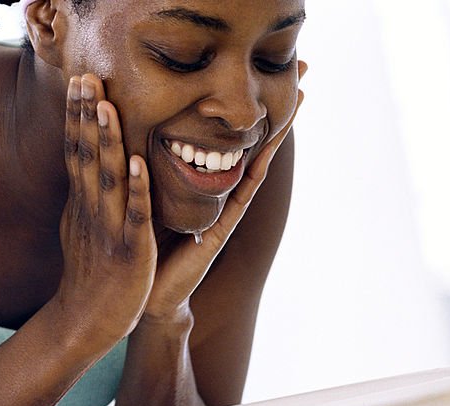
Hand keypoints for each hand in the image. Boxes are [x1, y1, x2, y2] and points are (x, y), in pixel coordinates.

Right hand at [53, 74, 157, 343]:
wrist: (85, 323)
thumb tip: (80, 171)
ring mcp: (109, 230)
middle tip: (86, 77)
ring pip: (107, 179)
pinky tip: (139, 164)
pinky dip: (137, 190)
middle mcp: (92, 211)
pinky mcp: (129, 252)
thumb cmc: (90, 277)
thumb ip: (85, 199)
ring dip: (106, 142)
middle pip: (86, 156)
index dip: (77, 117)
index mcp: (83, 205)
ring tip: (107, 106)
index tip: (79, 82)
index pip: (77, 152)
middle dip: (86, 116)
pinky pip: (134, 216)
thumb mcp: (81, 230)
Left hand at [141, 61, 307, 322]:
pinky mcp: (219, 231)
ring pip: (257, 162)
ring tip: (299, 101)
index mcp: (208, 183)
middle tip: (303, 70)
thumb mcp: (151, 195)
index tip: (272, 72)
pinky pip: (239, 195)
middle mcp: (224, 193)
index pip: (235, 136)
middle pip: (257, 140)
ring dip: (278, 133)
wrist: (146, 292)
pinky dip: (251, 171)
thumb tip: (146, 129)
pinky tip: (265, 150)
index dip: (253, 104)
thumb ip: (157, 167)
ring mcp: (227, 210)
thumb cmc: (148, 245)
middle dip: (279, 105)